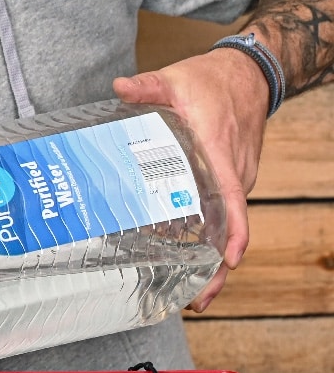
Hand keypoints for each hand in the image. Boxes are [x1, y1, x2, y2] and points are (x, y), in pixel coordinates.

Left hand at [113, 46, 269, 311]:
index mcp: (220, 152)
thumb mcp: (177, 78)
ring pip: (228, 223)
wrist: (250, 73)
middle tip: (198, 299)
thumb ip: (148, 86)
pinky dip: (214, 238)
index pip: (234, 200)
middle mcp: (233, 171)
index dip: (234, 234)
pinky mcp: (233, 179)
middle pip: (231, 225)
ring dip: (213, 257)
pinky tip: (191, 259)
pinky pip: (225, 213)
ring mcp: (236, 177)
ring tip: (193, 291)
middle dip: (218, 266)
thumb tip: (121, 87)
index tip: (229, 262)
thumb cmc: (214, 81)